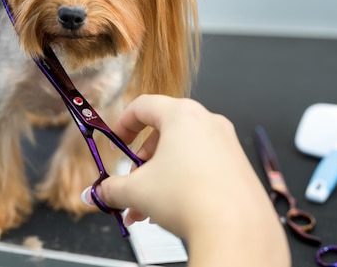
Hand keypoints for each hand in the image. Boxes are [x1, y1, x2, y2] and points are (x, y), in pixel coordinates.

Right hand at [82, 95, 289, 266]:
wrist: (236, 230)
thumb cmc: (190, 198)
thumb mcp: (137, 191)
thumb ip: (112, 189)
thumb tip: (97, 193)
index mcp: (182, 115)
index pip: (143, 106)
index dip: (123, 124)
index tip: (116, 143)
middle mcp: (208, 123)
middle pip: (163, 134)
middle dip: (142, 163)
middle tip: (132, 184)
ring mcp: (227, 145)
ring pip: (182, 154)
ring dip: (159, 178)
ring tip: (146, 208)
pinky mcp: (239, 167)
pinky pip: (202, 167)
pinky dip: (182, 183)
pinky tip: (171, 211)